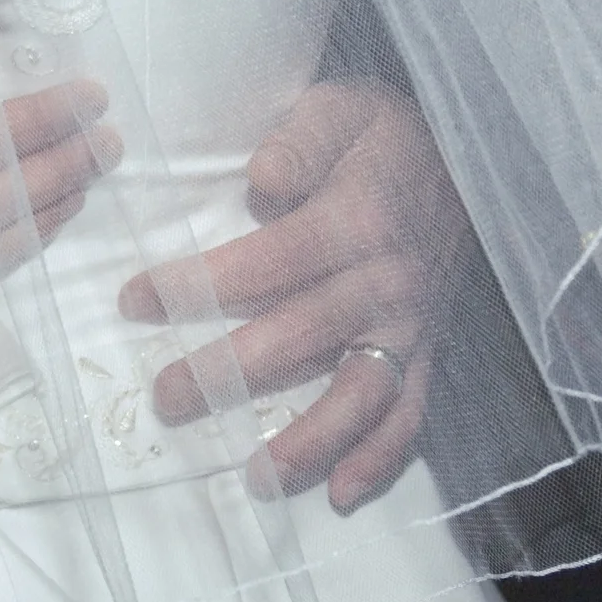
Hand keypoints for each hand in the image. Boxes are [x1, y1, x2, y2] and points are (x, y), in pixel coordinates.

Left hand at [119, 80, 467, 513]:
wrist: (467, 158)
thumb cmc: (385, 135)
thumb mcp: (343, 106)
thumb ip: (301, 138)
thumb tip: (261, 177)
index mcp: (357, 219)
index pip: (266, 262)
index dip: (198, 285)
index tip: (134, 299)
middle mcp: (386, 282)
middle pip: (300, 338)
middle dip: (227, 374)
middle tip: (165, 398)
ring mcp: (408, 326)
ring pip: (360, 396)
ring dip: (309, 442)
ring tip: (255, 477)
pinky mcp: (425, 352)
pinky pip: (409, 415)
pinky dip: (379, 460)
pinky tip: (337, 494)